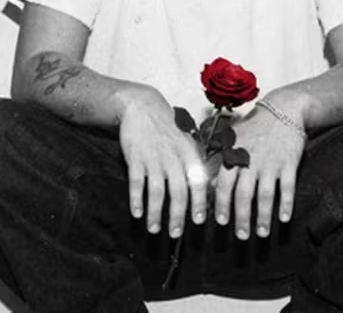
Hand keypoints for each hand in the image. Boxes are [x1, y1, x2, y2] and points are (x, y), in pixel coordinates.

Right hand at [117, 86, 207, 237]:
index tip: (199, 222)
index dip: (199, 204)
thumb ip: (195, 164)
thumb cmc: (168, 129)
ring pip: (156, 191)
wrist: (143, 107)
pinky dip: (136, 199)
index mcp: (189, 154)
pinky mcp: (135, 157)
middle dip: (177, 216)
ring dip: (155, 213)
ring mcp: (153, 158)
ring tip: (153, 229)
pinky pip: (136, 183)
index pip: (198, 183)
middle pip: (178, 192)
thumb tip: (206, 191)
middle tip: (175, 234)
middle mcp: (173, 157)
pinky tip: (137, 213)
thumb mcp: (187, 142)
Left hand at [213, 97, 305, 239]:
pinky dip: (286, 203)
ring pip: (265, 195)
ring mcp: (270, 162)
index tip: (221, 223)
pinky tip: (284, 218)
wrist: (283, 110)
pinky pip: (287, 186)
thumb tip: (204, 179)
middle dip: (241, 218)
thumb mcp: (232, 137)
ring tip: (262, 234)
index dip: (221, 205)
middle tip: (240, 236)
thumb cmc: (254, 127)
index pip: (223, 185)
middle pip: (243, 195)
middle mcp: (250, 161)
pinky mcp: (289, 162)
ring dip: (263, 217)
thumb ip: (218, 158)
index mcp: (234, 155)